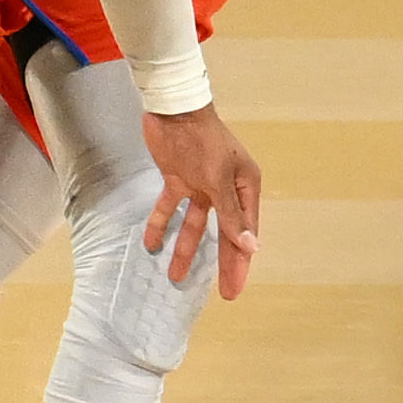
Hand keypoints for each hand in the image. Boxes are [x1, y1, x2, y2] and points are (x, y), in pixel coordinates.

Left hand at [137, 104, 262, 301]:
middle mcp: (226, 188)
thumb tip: (251, 246)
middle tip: (222, 294)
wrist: (173, 108)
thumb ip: (231, 214)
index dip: (241, 262)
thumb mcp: (218, 179)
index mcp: (245, 186)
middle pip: (224, 233)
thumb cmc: (203, 140)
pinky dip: (161, 224)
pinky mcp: (178, 178)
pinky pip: (170, 208)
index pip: (244, 232)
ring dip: (185, 249)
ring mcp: (201, 185)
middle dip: (222, 263)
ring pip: (195, 225)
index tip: (234, 289)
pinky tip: (152, 244)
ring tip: (174, 276)